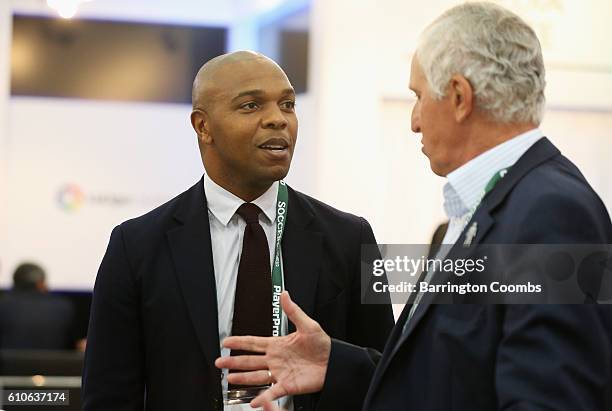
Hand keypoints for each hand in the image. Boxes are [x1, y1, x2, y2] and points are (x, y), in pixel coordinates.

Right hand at [215, 291, 330, 407]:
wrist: (334, 362)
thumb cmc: (323, 344)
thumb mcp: (308, 325)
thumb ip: (293, 311)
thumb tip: (285, 295)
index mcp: (278, 344)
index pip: (254, 342)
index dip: (239, 342)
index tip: (226, 341)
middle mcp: (276, 359)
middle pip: (250, 360)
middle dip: (234, 361)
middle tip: (219, 361)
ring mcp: (280, 373)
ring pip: (256, 376)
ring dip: (242, 378)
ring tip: (229, 378)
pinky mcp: (287, 385)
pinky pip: (272, 392)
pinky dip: (263, 397)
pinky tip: (253, 401)